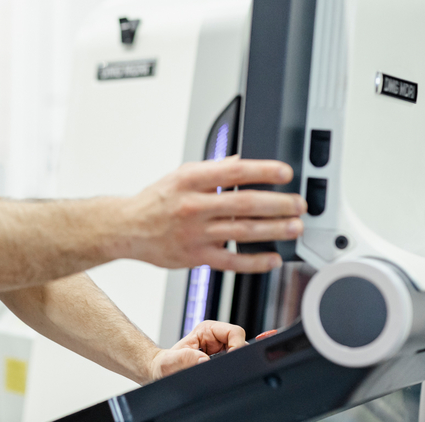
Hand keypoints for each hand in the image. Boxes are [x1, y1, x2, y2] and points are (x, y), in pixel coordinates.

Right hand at [121, 158, 304, 272]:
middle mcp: (194, 206)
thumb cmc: (156, 201)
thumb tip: (244, 162)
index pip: (234, 171)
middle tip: (298, 204)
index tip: (285, 173)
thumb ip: (214, 169)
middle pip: (244, 203)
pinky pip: (231, 262)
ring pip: (242, 232)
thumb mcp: (182, 174)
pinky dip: (255, 261)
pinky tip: (273, 258)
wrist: (127, 228)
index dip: (264, 171)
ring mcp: (195, 234)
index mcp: (191, 180)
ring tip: (294, 227)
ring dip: (274, 230)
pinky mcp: (196, 257)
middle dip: (278, 204)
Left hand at [148, 320, 246, 380]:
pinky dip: (229, 370)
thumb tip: (204, 360)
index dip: (237, 346)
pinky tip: (218, 376)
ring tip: (216, 372)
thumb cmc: (165, 364)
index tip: (232, 360)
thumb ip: (186, 359)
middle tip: (223, 369)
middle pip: (240, 344)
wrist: (161, 373)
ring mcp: (219, 350)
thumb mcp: (171, 362)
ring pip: (238, 355)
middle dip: (235, 357)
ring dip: (231, 364)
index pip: (234, 332)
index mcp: (206, 330)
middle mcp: (215, 338)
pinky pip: (232, 365)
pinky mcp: (220, 361)